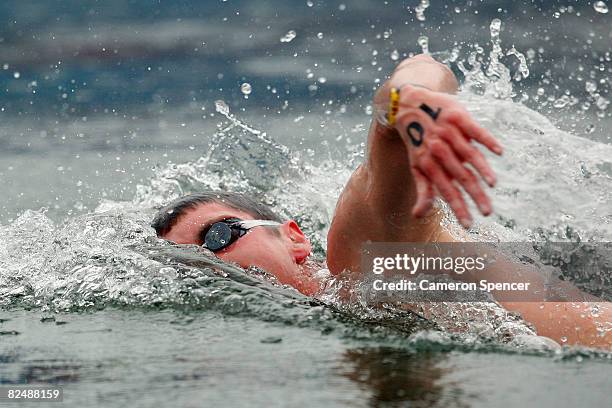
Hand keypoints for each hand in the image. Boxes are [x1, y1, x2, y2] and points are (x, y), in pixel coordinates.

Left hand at [391, 84, 502, 227]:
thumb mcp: (416, 166)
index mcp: (431, 165)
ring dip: (482, 170)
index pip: (448, 192)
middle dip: (474, 196)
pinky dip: (487, 141)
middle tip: (488, 212)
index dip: (458, 209)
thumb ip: (423, 190)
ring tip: (492, 185)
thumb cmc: (416, 141)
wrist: (409, 105)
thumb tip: (417, 216)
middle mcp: (440, 151)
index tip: (469, 225)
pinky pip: (476, 130)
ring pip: (470, 155)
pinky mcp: (458, 116)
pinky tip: (499, 152)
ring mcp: (450, 133)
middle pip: (461, 178)